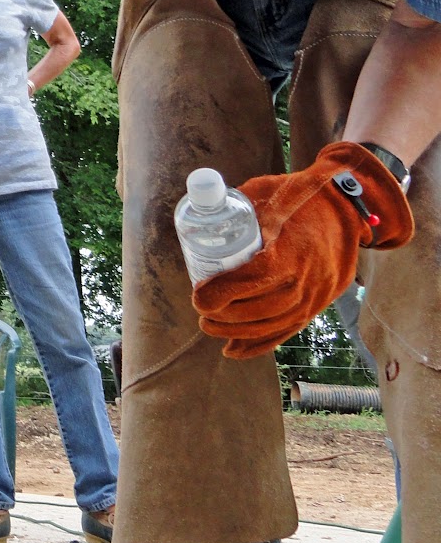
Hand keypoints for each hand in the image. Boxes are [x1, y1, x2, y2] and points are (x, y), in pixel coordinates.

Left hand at [193, 141, 413, 357]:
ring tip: (211, 326)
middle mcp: (306, 278)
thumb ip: (233, 206)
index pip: (252, 279)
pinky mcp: (319, 303)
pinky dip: (260, 344)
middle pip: (260, 309)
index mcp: (290, 249)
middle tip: (201, 311)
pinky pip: (288, 331)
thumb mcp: (264, 192)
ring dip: (237, 332)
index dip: (222, 293)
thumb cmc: (299, 197)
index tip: (198, 296)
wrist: (345, 209)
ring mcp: (316, 294)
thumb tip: (199, 217)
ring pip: (273, 324)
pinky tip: (233, 350)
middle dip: (225, 317)